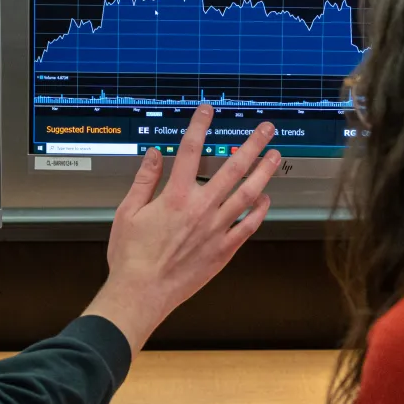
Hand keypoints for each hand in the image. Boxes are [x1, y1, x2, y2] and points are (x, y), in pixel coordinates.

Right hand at [84, 105, 280, 353]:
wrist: (142, 292)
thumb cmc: (132, 257)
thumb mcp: (128, 212)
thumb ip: (144, 180)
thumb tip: (155, 155)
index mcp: (176, 196)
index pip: (192, 150)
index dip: (201, 126)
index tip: (208, 111)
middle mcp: (201, 209)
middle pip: (234, 168)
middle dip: (252, 144)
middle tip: (266, 130)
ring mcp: (216, 229)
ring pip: (248, 194)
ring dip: (264, 172)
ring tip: (275, 157)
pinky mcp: (224, 250)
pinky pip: (249, 225)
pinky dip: (260, 210)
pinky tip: (265, 199)